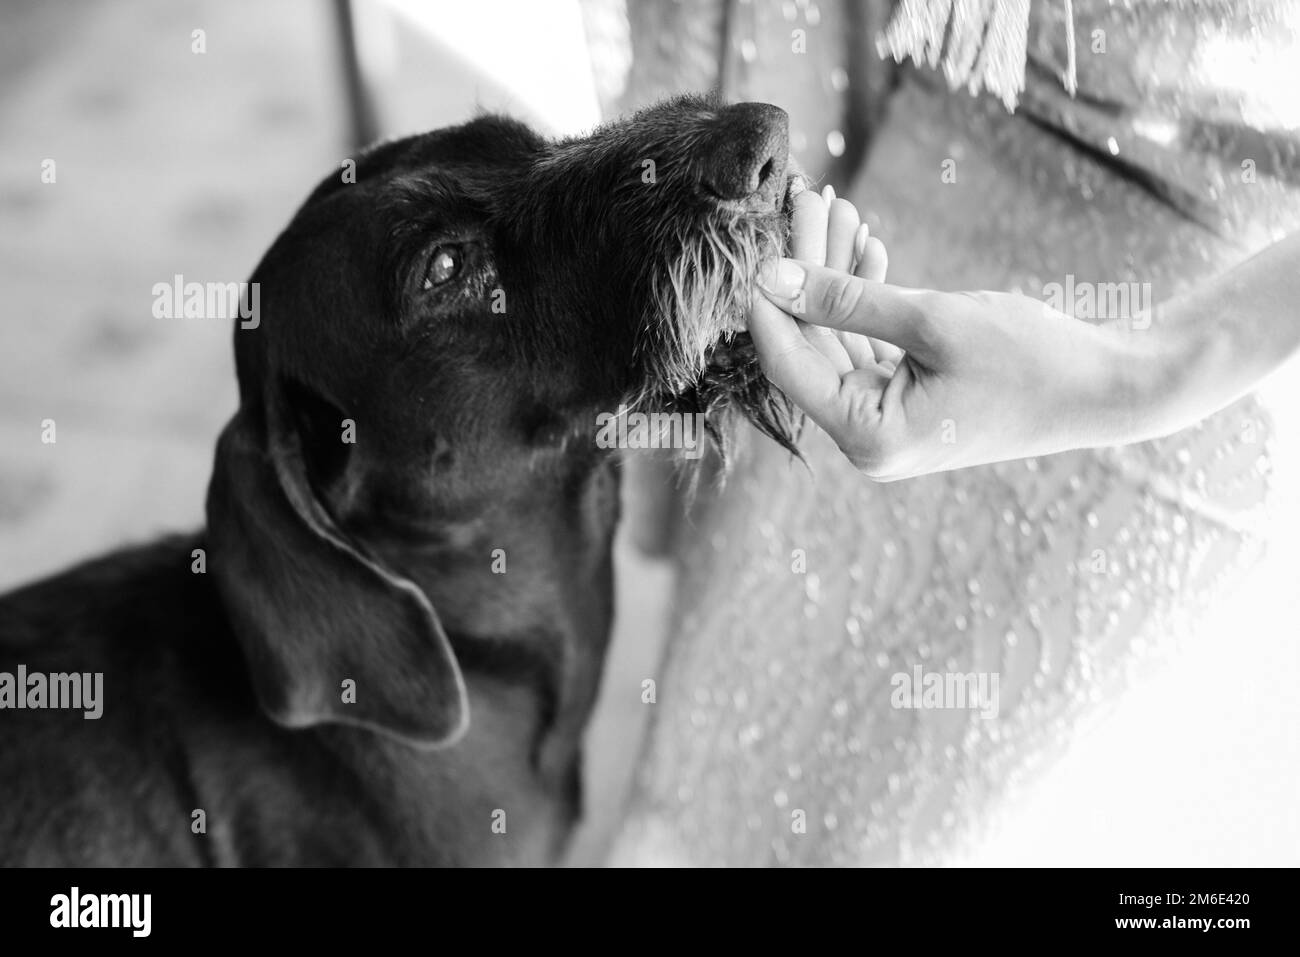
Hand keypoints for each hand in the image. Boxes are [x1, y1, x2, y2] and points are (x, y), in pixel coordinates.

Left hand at [749, 201, 1137, 478]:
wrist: (1110, 386)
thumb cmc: (1031, 359)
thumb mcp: (933, 321)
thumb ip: (845, 299)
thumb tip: (772, 278)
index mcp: (868, 437)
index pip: (789, 365)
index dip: (767, 305)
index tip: (756, 243)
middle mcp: (868, 438)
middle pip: (811, 345)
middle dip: (808, 270)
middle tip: (808, 200)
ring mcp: (887, 420)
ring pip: (837, 337)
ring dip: (835, 275)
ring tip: (837, 206)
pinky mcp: (907, 399)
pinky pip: (868, 343)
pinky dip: (864, 299)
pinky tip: (866, 247)